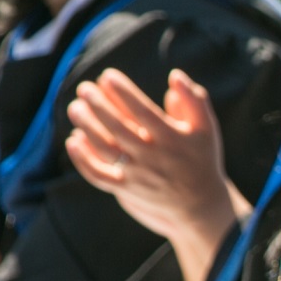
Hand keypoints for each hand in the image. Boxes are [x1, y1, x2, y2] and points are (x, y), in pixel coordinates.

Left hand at [65, 68, 243, 240]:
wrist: (200, 204)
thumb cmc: (202, 159)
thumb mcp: (207, 127)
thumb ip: (193, 99)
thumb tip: (174, 76)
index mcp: (172, 138)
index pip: (142, 110)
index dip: (123, 92)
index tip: (107, 76)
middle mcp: (153, 156)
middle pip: (118, 127)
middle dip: (97, 105)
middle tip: (84, 89)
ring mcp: (137, 174)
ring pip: (105, 148)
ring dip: (87, 126)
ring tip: (75, 107)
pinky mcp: (126, 190)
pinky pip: (98, 175)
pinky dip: (82, 159)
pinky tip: (73, 140)